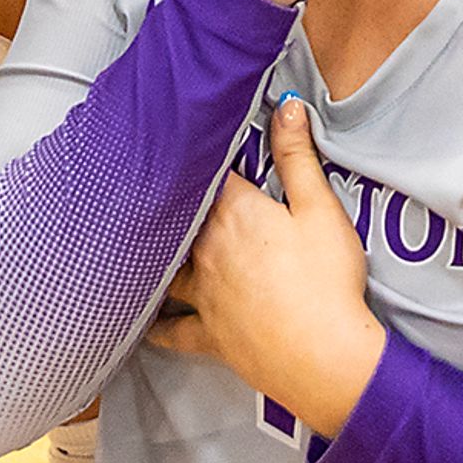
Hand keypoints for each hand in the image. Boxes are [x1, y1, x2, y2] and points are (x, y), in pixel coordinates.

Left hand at [153, 100, 388, 436]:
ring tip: (136, 246)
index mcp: (234, 214)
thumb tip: (287, 106)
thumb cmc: (326, 282)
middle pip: (177, 219)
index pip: (208, 174)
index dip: (201, 158)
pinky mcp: (209, 335)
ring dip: (153, 257)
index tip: (189, 143)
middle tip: (153, 187)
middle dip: (170, 204)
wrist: (324, 356)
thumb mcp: (321, 209)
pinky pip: (173, 330)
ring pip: (164, 270)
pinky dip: (156, 325)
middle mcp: (207, 251)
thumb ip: (298, 157)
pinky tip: (143, 322)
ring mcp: (203, 295)